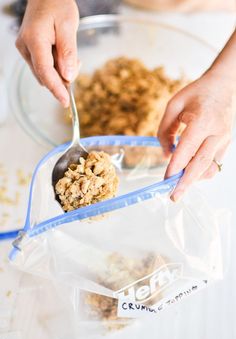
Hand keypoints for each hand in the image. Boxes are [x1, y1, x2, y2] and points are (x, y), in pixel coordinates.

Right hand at [15, 0, 78, 106]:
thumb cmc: (57, 4)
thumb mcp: (68, 26)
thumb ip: (68, 52)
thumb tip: (69, 76)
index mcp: (34, 40)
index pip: (45, 72)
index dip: (56, 89)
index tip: (65, 102)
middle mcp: (25, 47)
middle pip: (44, 75)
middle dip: (62, 78)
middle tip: (77, 64)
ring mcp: (25, 49)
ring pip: (44, 73)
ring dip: (59, 72)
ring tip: (70, 55)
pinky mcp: (28, 50)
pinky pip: (43, 67)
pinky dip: (56, 67)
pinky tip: (64, 56)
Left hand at [158, 70, 234, 200]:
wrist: (224, 85)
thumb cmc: (196, 94)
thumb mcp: (173, 106)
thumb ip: (165, 130)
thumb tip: (166, 155)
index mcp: (202, 120)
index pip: (187, 150)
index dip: (175, 167)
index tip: (165, 180)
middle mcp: (216, 132)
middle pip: (200, 164)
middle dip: (186, 183)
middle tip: (174, 197)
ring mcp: (224, 139)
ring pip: (210, 167)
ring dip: (194, 179)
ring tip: (180, 185)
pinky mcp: (227, 143)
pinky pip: (215, 163)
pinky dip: (202, 172)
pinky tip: (191, 173)